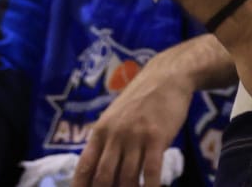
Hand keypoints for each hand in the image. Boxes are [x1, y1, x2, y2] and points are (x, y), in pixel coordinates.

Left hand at [73, 52, 198, 186]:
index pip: (84, 167)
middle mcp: (114, 136)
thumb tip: (98, 170)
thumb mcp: (115, 116)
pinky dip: (150, 186)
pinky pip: (151, 170)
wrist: (167, 76)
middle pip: (103, 177)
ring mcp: (135, 137)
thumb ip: (106, 141)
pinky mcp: (157, 137)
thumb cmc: (141, 98)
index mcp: (100, 131)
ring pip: (127, 177)